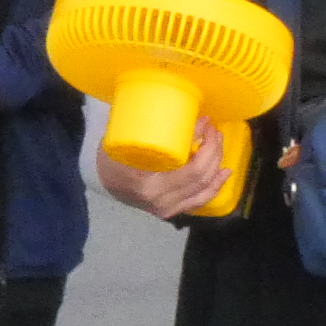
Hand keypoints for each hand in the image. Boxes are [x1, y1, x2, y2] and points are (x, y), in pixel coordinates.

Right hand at [99, 116, 229, 220]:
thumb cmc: (111, 156)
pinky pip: (199, 201)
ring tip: (219, 144)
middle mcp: (160, 200)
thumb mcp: (126, 140)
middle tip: (214, 130)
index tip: (206, 122)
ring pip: (203, 189)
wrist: (101, 181)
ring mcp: (166, 208)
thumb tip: (187, 114)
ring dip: (216, 164)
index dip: (206, 145)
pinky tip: (224, 173)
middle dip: (214, 150)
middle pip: (200, 177)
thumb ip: (153, 130)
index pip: (190, 168)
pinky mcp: (170, 211)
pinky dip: (215, 186)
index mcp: (148, 183)